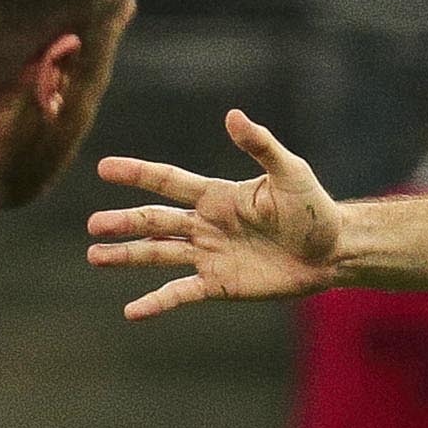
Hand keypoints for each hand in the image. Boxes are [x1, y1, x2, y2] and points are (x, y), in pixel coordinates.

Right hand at [88, 110, 340, 320]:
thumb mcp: (289, 172)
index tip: (104, 168)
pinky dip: (156, 301)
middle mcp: (206, 225)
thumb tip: (233, 115)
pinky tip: (131, 311)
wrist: (333, 251)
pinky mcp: (219, 284)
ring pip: (159, 255)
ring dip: (127, 256)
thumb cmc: (313, 208)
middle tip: (93, 225)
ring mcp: (210, 255)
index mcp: (217, 196)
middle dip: (124, 223)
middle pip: (156, 221)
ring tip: (95, 256)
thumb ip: (261, 145)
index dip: (137, 173)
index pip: (168, 181)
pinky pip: (181, 293)